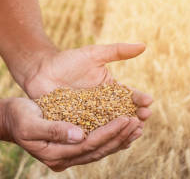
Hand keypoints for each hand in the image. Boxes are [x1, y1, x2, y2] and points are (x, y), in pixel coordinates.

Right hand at [1, 97, 141, 171]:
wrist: (7, 119)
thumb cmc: (17, 117)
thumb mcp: (31, 123)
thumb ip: (54, 130)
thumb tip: (80, 135)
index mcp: (55, 155)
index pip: (89, 145)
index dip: (110, 132)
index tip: (126, 119)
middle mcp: (64, 159)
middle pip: (98, 150)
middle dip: (120, 136)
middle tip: (138, 122)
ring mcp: (67, 154)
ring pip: (99, 149)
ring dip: (119, 138)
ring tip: (137, 126)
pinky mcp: (70, 145)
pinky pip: (94, 144)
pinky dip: (110, 136)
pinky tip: (122, 129)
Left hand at [23, 43, 152, 144]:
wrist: (41, 71)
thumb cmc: (68, 60)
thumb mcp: (94, 54)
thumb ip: (117, 51)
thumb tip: (143, 45)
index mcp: (111, 91)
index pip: (129, 96)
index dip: (139, 99)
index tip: (148, 101)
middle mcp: (104, 107)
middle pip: (124, 115)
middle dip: (135, 117)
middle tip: (144, 119)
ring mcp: (91, 118)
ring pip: (110, 128)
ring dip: (122, 131)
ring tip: (133, 132)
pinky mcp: (76, 127)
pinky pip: (90, 135)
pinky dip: (100, 140)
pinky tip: (108, 143)